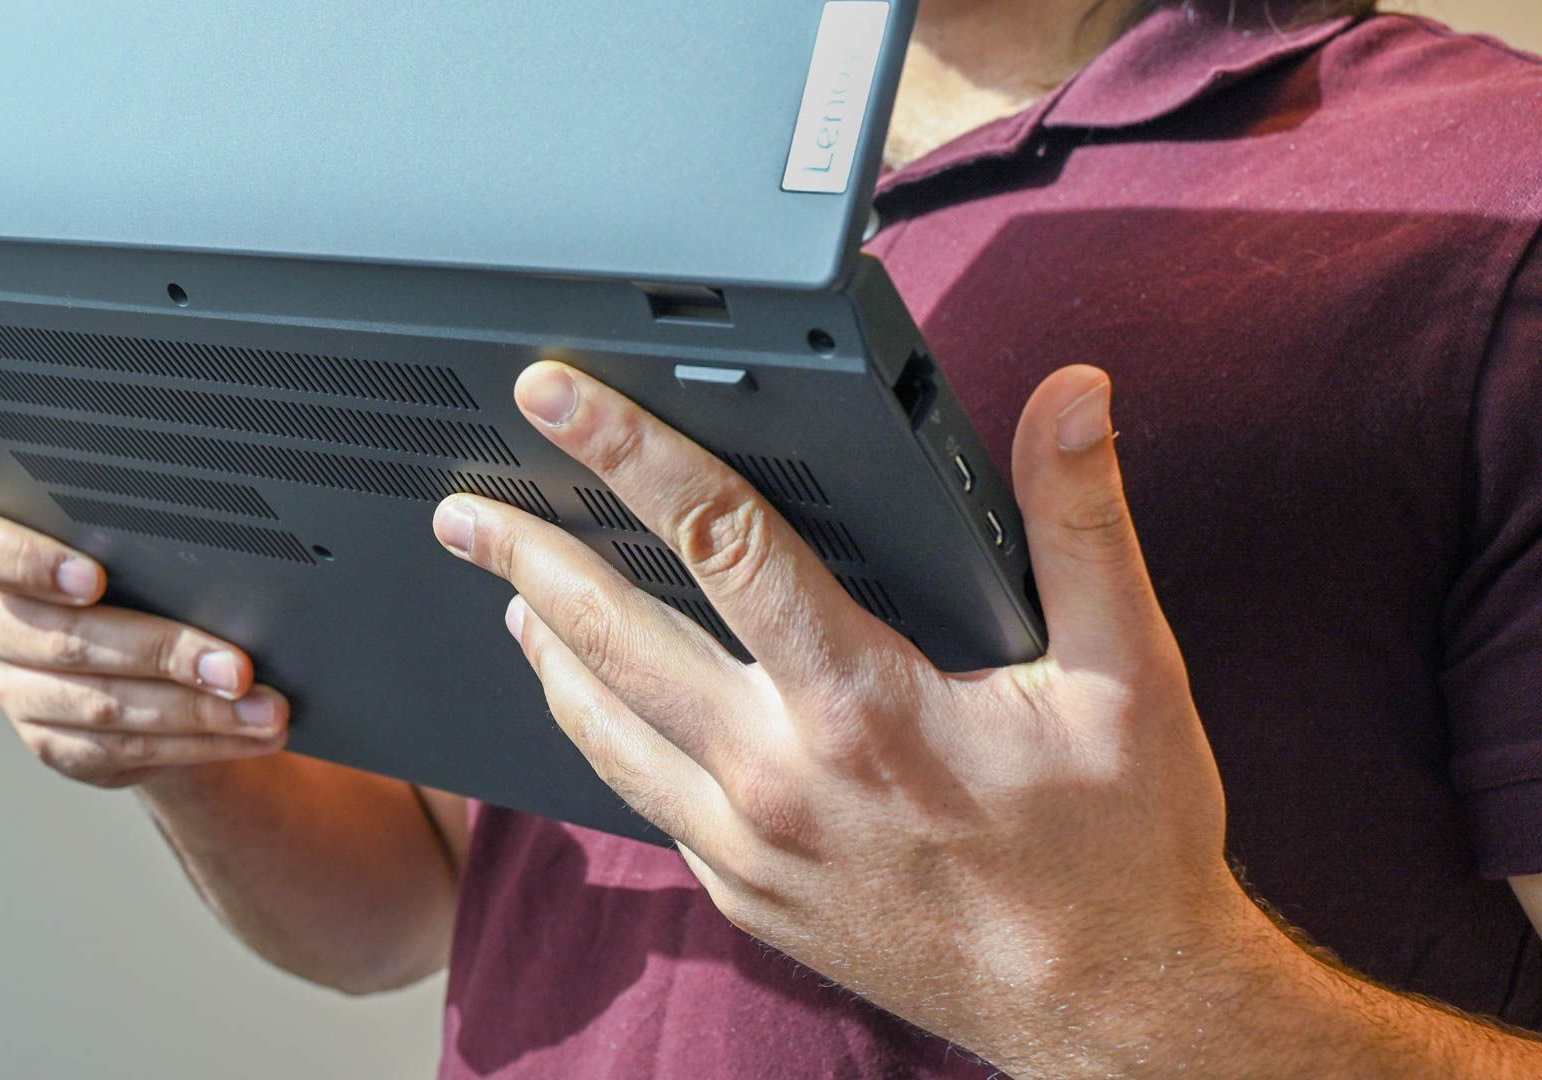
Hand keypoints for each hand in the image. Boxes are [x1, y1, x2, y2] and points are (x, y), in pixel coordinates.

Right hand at [0, 508, 288, 788]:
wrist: (151, 650)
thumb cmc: (145, 573)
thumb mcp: (141, 545)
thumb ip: (150, 544)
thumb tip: (225, 566)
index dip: (28, 563)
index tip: (96, 578)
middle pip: (67, 642)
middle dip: (165, 654)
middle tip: (236, 666)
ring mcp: (17, 690)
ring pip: (105, 706)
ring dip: (199, 712)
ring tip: (264, 709)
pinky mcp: (55, 743)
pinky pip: (128, 750)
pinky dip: (200, 743)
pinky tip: (248, 732)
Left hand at [430, 361, 1255, 1060]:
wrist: (1104, 1009)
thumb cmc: (1116, 851)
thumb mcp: (1128, 675)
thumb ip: (1080, 524)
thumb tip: (1071, 397)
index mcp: (860, 702)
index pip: (717, 539)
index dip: (629, 452)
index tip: (558, 399)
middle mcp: (778, 776)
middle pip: (612, 637)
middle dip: (529, 557)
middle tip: (466, 511)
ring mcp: (748, 847)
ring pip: (602, 729)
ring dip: (546, 650)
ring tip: (507, 594)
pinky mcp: (743, 893)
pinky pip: (643, 797)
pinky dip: (601, 733)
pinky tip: (592, 699)